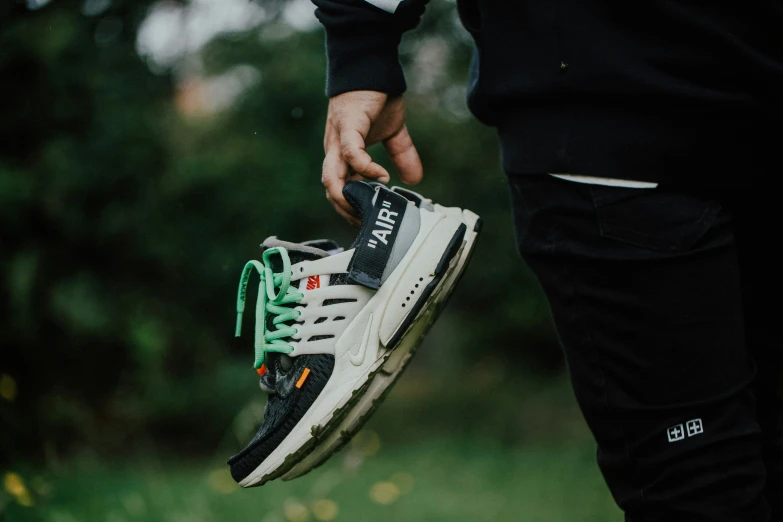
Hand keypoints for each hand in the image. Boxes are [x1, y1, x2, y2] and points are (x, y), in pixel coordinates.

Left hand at [322, 90, 422, 224]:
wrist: (372, 67)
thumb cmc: (376, 97)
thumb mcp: (394, 132)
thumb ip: (402, 155)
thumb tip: (416, 179)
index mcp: (343, 154)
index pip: (339, 188)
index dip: (349, 207)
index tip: (367, 220)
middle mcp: (335, 150)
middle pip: (330, 188)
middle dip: (346, 210)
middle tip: (366, 222)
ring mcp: (338, 139)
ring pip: (331, 177)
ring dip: (347, 197)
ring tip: (369, 206)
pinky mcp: (348, 125)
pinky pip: (352, 153)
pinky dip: (365, 169)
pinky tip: (381, 177)